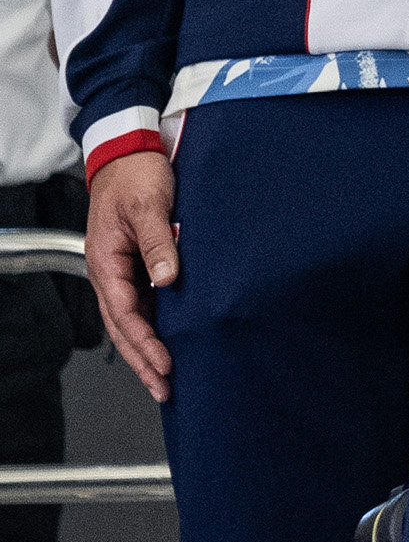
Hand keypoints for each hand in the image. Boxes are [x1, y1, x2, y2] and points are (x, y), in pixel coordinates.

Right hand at [84, 150, 175, 401]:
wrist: (128, 151)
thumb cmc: (136, 174)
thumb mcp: (149, 204)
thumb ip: (158, 242)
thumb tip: (168, 280)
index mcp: (107, 262)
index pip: (126, 315)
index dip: (145, 344)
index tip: (165, 366)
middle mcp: (111, 272)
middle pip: (124, 327)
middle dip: (143, 360)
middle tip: (163, 389)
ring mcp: (122, 269)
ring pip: (132, 318)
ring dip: (147, 348)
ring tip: (165, 378)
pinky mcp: (136, 262)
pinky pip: (142, 302)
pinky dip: (153, 324)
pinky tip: (169, 340)